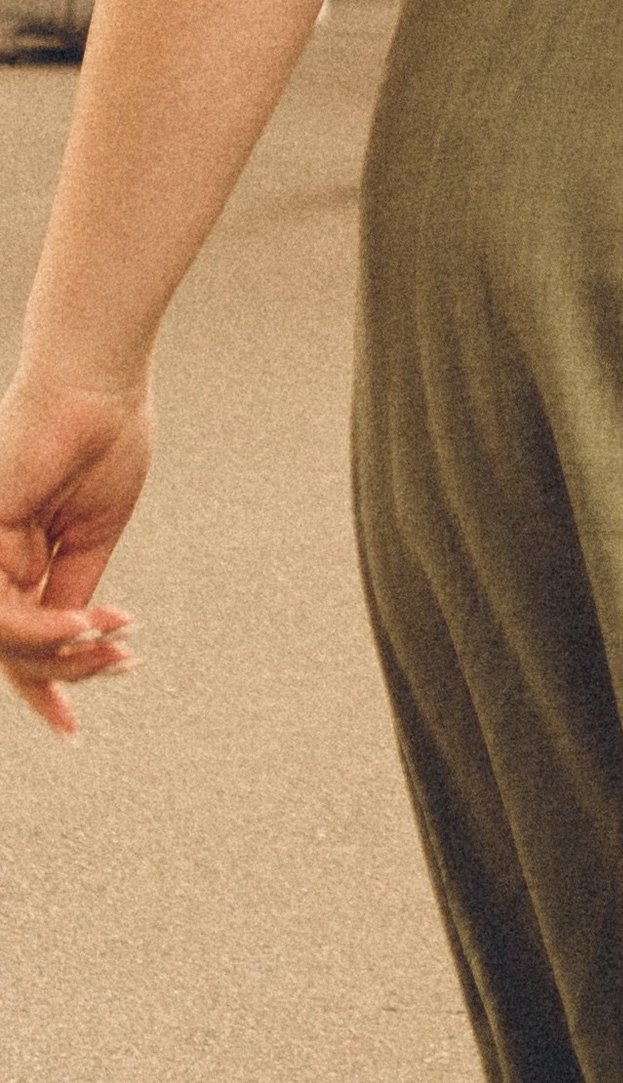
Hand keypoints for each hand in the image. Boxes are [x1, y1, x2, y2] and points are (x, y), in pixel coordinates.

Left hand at [0, 374, 146, 736]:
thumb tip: (67, 646)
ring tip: (111, 643)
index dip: (46, 688)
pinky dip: (46, 629)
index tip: (71, 729)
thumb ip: (72, 593)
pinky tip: (89, 624)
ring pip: (6, 642)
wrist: (99, 383)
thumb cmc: (104, 437)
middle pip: (14, 650)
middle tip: (120, 665)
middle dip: (64, 675)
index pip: (21, 640)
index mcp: (22, 557)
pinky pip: (2, 613)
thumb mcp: (93, 535)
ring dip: (61, 655)